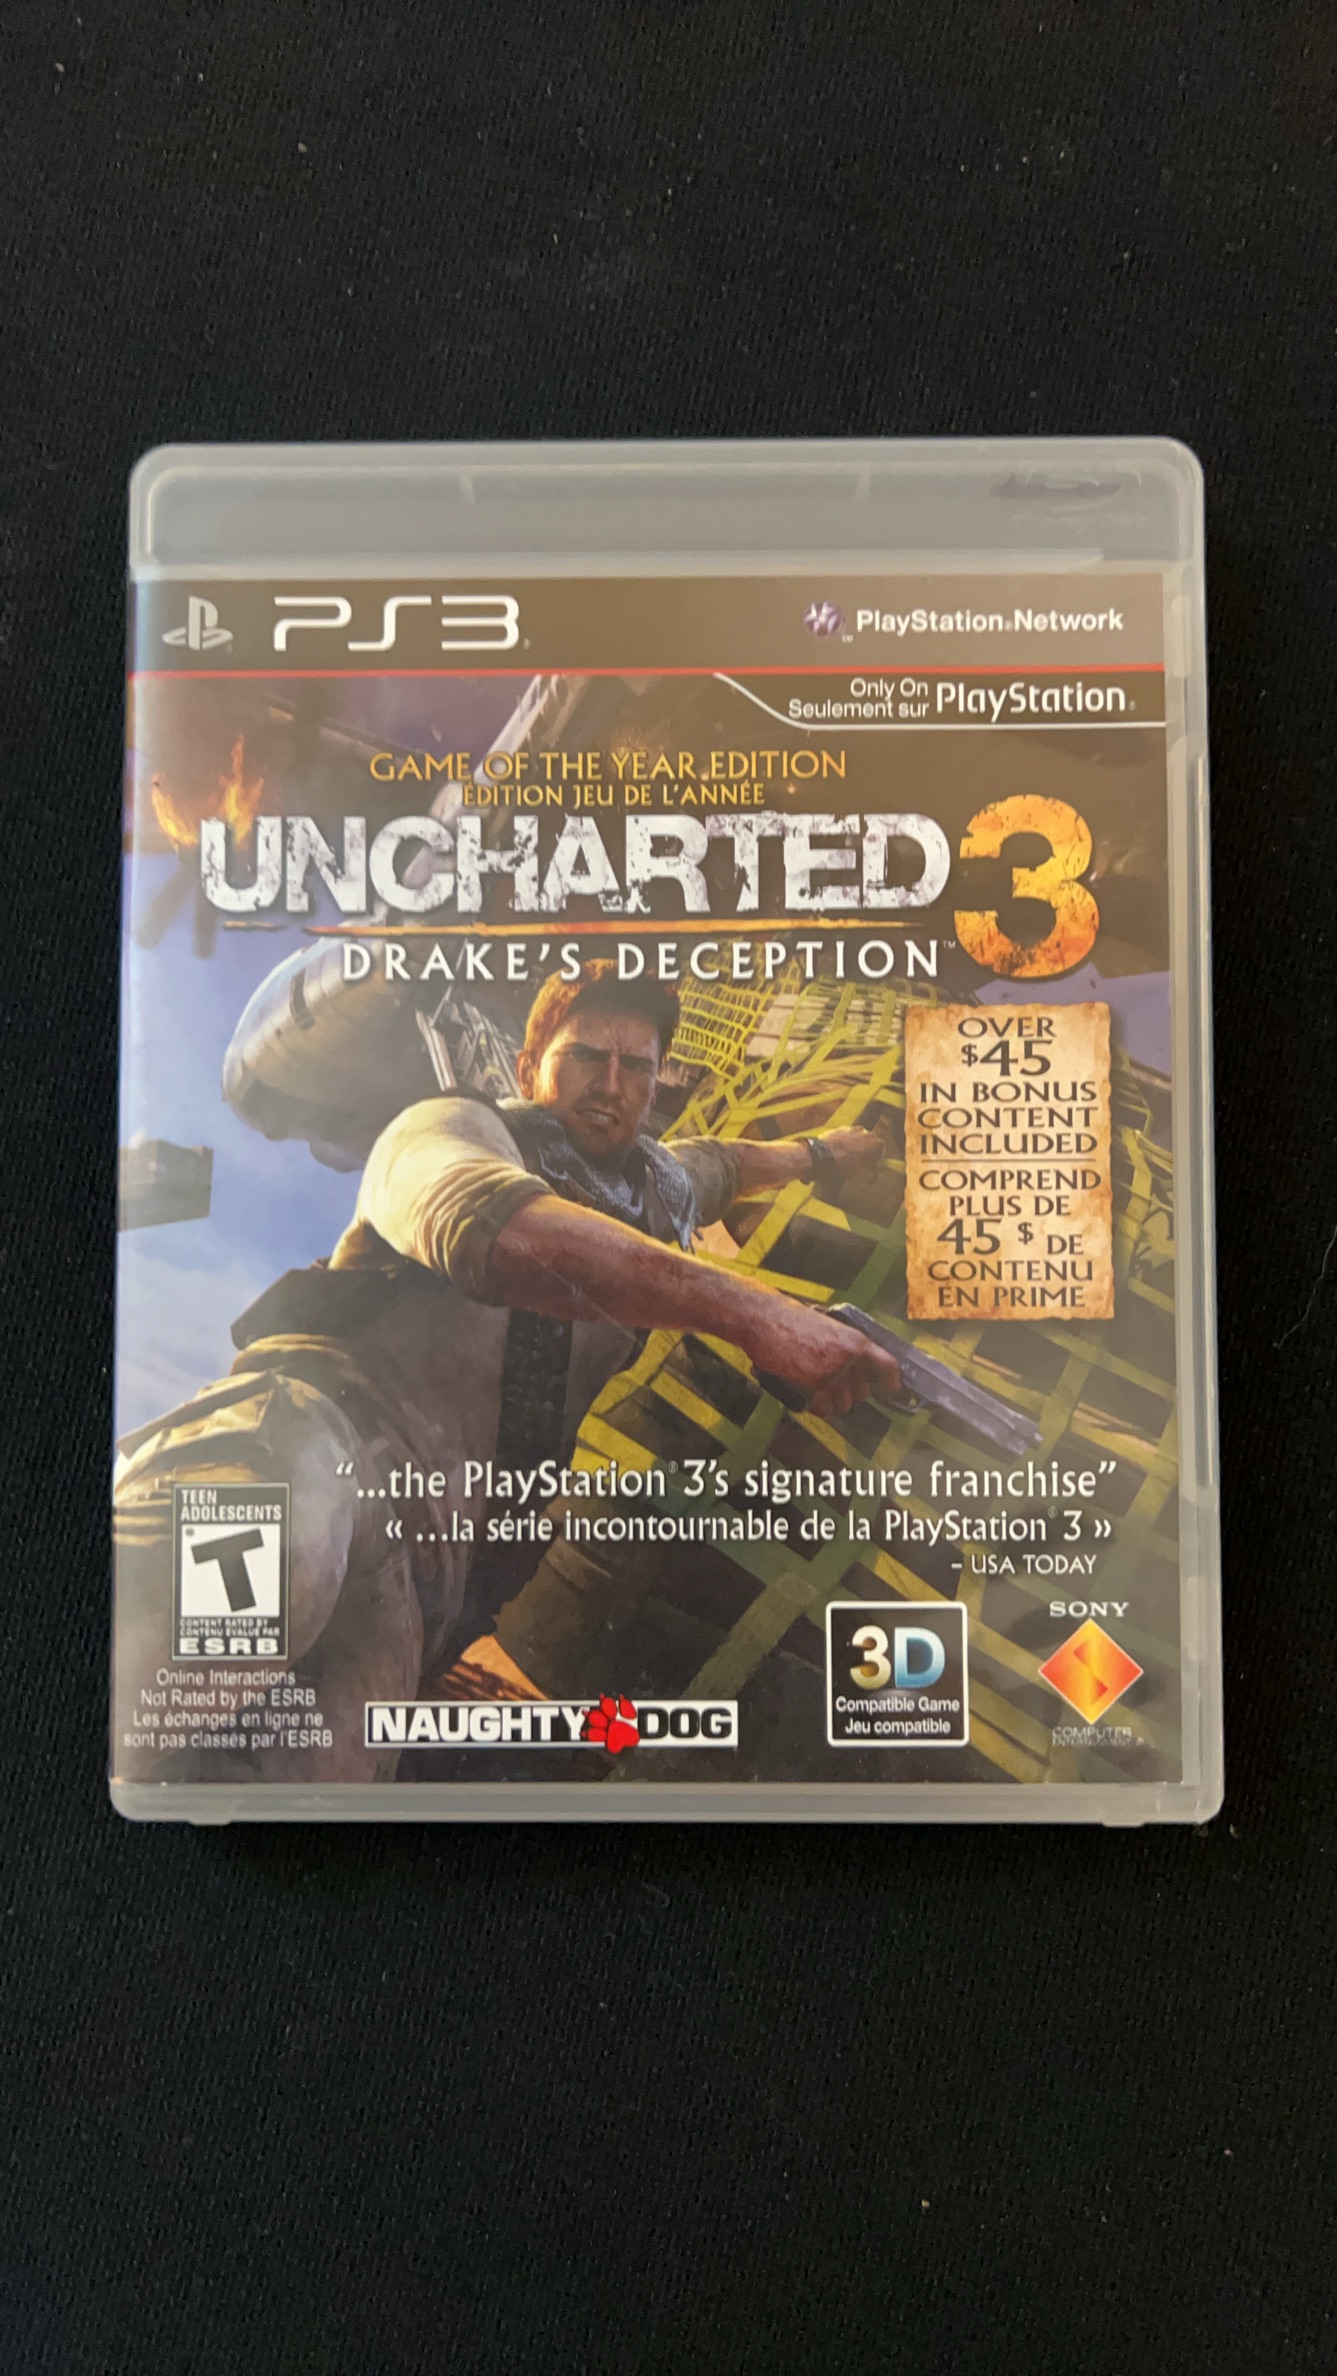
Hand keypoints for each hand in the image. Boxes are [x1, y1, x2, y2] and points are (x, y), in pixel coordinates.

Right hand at [738, 1295, 901, 1418]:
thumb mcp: (829, 1326)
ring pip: (843, 1405)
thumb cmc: (791, 1320)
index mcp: (856, 1340)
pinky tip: (807, 1394)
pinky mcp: (814, 1385)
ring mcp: (833, 1373)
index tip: (891, 1390)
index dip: (892, 1381)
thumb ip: (846, 1346)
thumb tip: (856, 1366)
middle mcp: (849, 1358)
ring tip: (815, 1387)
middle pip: (863, 1392)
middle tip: (832, 1384)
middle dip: (849, 1392)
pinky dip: (816, 1407)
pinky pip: (823, 1409)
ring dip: (832, 1402)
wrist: (765, 1319)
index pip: (887, 1365)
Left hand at [814, 1127, 883, 1175]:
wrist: (821, 1156)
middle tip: (858, 1163)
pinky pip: (844, 1137)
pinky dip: (843, 1143)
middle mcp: (865, 1131)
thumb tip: (874, 1176)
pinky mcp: (838, 1128)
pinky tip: (837, 1153)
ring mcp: (851, 1128)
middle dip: (865, 1151)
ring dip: (854, 1147)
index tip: (870, 1166)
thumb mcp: (863, 1176)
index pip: (881, 1150)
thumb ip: (873, 1176)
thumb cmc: (845, 1166)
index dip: (876, 1159)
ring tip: (846, 1158)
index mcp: (875, 1142)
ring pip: (856, 1139)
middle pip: (868, 1142)